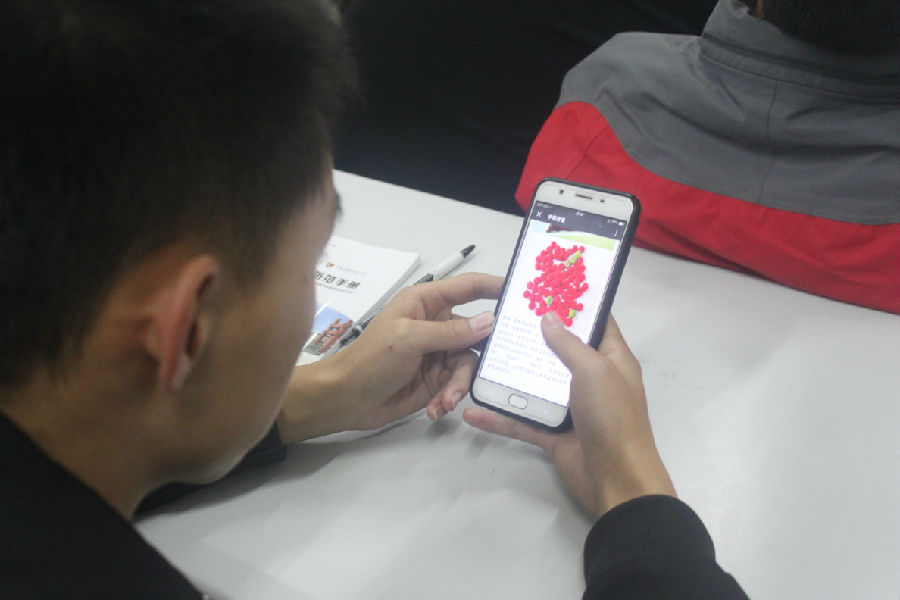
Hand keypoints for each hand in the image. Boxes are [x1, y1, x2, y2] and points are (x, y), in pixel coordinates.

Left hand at [278, 272, 502, 442]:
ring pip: (469, 364)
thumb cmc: (370, 358)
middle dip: (484, 352)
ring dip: (459, 384)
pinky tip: (437, 409)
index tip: (523, 294)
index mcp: (427, 302)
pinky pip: (458, 385)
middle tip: (501, 365)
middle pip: (477, 332)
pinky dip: (450, 397)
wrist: (346, 399)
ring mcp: (439, 353)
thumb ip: (451, 331)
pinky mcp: (437, 380)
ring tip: (446, 400)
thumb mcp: (409, 339)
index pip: (468, 287)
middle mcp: (437, 324)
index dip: (495, 286)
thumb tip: (490, 320)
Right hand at [463, 313, 674, 517]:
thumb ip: (569, 344)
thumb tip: (549, 316)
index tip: (545, 287)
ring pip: (536, 385)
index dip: (574, 305)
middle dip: (533, 336)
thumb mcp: (595, 371)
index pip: (595, 324)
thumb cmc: (613, 418)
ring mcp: (570, 407)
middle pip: (559, 352)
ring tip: (481, 355)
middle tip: (502, 317)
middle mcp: (591, 380)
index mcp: (611, 360)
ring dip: (511, 374)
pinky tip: (473, 411)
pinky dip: (499, 417)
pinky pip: (522, 420)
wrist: (616, 481)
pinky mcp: (552, 433)